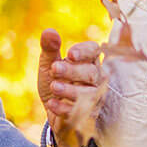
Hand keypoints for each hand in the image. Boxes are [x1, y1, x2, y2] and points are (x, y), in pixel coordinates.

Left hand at [38, 30, 105, 146]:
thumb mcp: (49, 66)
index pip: (94, 51)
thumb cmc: (55, 82)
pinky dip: (65, 108)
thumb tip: (49, 31)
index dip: (84, 52)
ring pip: (90, 93)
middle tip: (55, 69)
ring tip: (54, 87)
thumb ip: (49, 49)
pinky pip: (81, 112)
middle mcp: (96, 78)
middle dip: (73, 71)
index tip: (69, 54)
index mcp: (88, 61)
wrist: (53, 109)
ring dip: (71, 90)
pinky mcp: (89, 115)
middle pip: (92, 72)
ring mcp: (95, 97)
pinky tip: (52, 104)